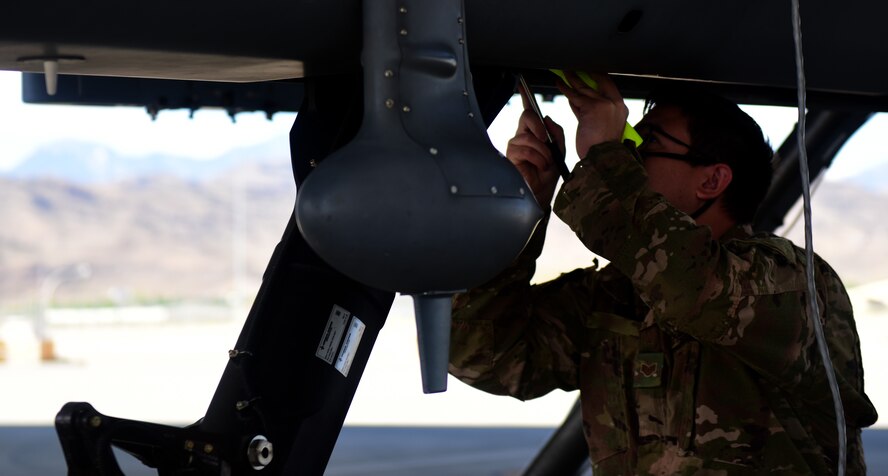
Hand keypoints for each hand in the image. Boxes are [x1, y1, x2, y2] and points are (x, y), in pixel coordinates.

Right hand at [505, 85, 564, 206]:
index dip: (524, 97)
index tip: (522, 84)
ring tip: (546, 163)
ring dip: (542, 151)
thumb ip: (555, 133)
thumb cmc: (549, 174)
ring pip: (528, 136)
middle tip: (546, 139)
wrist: (543, 194)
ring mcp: (515, 146)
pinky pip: (524, 148)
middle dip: (539, 125)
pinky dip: (537, 158)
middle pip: (526, 116)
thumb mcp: (559, 150)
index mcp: (534, 133)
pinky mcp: (511, 156)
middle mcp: (523, 136)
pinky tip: (540, 167)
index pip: (529, 111)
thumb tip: (546, 119)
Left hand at [556, 72, 628, 158]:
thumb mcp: (599, 126)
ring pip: (585, 88)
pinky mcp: (592, 107)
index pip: (608, 87)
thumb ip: (589, 111)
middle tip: (574, 69)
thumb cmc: (600, 149)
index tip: (587, 73)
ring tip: (564, 72)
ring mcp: (605, 104)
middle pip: (597, 84)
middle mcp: (615, 103)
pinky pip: (575, 95)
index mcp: (621, 109)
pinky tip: (559, 83)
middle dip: (584, 75)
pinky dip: (566, 89)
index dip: (596, 78)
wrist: (603, 160)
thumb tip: (577, 98)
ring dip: (573, 79)